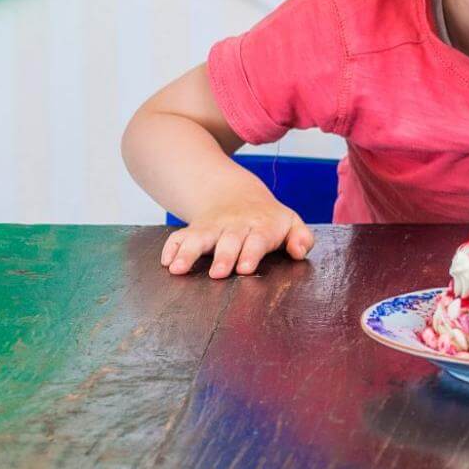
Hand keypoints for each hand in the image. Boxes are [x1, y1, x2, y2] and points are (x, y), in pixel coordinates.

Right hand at [160, 196, 312, 277]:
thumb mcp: (290, 223)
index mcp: (262, 226)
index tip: (245, 268)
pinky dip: (172, 247)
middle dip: (223, 256)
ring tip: (179, 269)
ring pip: (200, 238)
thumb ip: (301, 238)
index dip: (251, 253)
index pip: (258, 239)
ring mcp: (214, 227)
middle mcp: (236, 226)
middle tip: (218, 274)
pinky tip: (167, 262)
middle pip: (229, 241)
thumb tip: (299, 251)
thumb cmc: (269, 219)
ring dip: (189, 253)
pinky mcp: (195, 229)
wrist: (237, 194)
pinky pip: (179, 236)